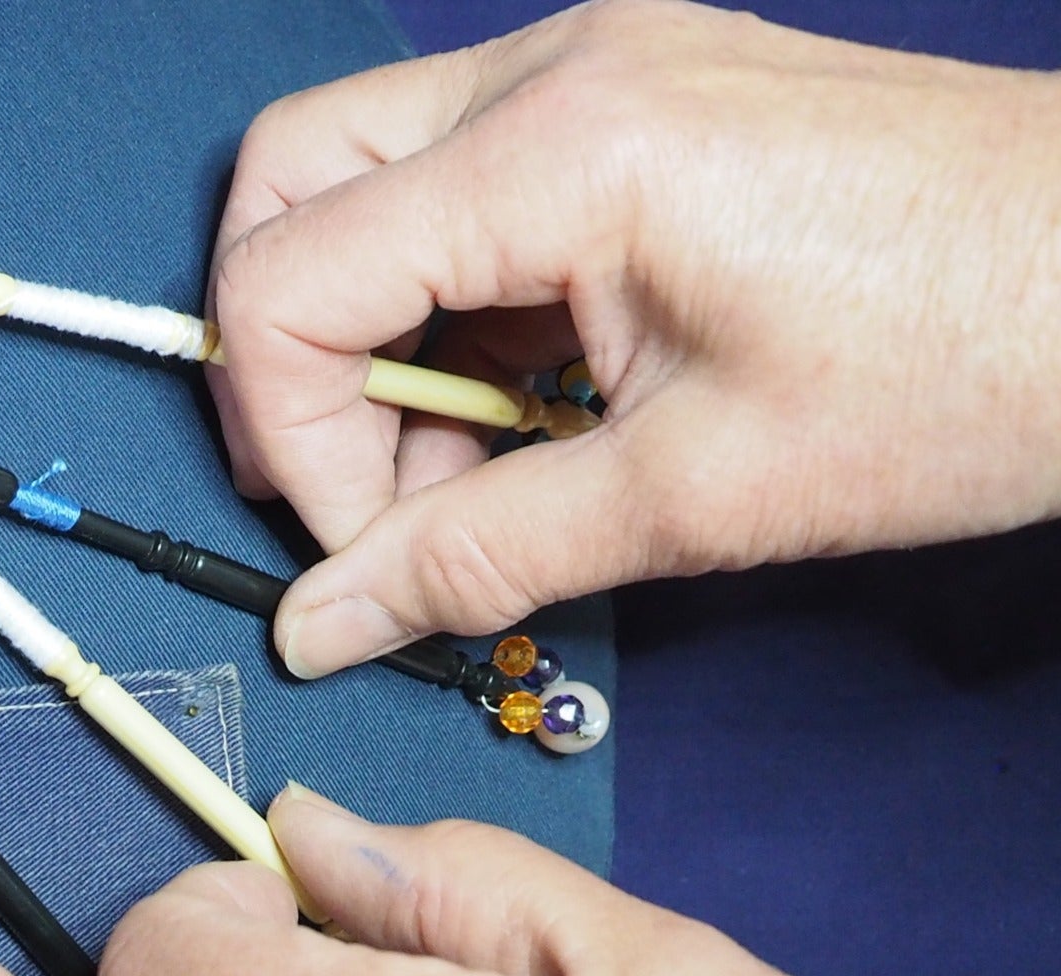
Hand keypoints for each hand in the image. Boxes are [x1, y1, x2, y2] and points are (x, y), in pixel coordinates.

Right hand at [204, 0, 1060, 677]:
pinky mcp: (645, 89)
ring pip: (364, 171)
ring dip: (372, 330)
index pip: (289, 280)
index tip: (357, 546)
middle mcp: (561, 69)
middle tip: (353, 484)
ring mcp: (604, 61)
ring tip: (471, 466)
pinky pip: (466, 173)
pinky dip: (455, 293)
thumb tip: (320, 627)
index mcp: (566, 151)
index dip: (289, 438)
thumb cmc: (976, 363)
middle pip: (286, 180)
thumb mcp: (699, 497)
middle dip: (285, 353)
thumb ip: (477, 558)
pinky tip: (532, 400)